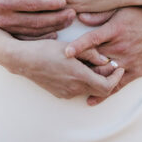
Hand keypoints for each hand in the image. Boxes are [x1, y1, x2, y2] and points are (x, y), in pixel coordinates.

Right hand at [0, 0, 75, 38]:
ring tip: (68, 20)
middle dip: (57, 18)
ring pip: (35, 32)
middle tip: (72, 13)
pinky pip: (29, 38)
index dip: (49, 3)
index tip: (64, 1)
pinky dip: (44, 36)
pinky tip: (56, 32)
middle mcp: (4, 18)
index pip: (31, 4)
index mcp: (4, 1)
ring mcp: (6, 29)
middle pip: (36, 21)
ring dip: (54, 27)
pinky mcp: (8, 35)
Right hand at [6, 39, 124, 99]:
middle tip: (106, 64)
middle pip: (99, 89)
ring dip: (93, 79)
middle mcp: (74, 88)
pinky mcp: (59, 94)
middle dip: (106, 77)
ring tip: (89, 63)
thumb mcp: (70, 47)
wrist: (23, 60)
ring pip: (88, 89)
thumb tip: (105, 59)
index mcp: (79, 76)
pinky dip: (82, 81)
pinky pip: (77, 89)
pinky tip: (75, 68)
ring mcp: (66, 93)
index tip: (118, 68)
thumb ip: (90, 53)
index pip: (107, 86)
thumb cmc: (45, 49)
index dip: (116, 78)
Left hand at [62, 7, 141, 104]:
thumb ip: (99, 16)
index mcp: (114, 30)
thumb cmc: (141, 17)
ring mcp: (128, 61)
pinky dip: (104, 93)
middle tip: (64, 69)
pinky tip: (91, 99)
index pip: (93, 39)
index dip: (78, 46)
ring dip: (89, 78)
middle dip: (80, 64)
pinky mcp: (135, 72)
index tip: (66, 52)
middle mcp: (120, 47)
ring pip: (104, 74)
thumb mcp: (120, 11)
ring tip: (73, 83)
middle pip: (96, 59)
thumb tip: (80, 17)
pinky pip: (118, 85)